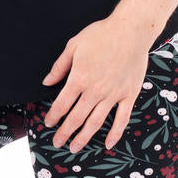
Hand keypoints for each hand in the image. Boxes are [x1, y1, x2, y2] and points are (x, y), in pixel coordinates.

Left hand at [41, 13, 157, 152]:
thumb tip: (47, 82)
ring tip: (75, 147)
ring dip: (83, 137)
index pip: (62, 104)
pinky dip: (115, 133)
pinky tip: (107, 144)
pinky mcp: (128, 95)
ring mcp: (113, 95)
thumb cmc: (102, 34)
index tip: (48, 123)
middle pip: (76, 118)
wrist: (131, 30)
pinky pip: (121, 119)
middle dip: (64, 132)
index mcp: (79, 78)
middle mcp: (95, 91)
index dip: (53, 116)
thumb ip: (59, 66)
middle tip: (57, 142)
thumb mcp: (74, 46)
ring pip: (95, 122)